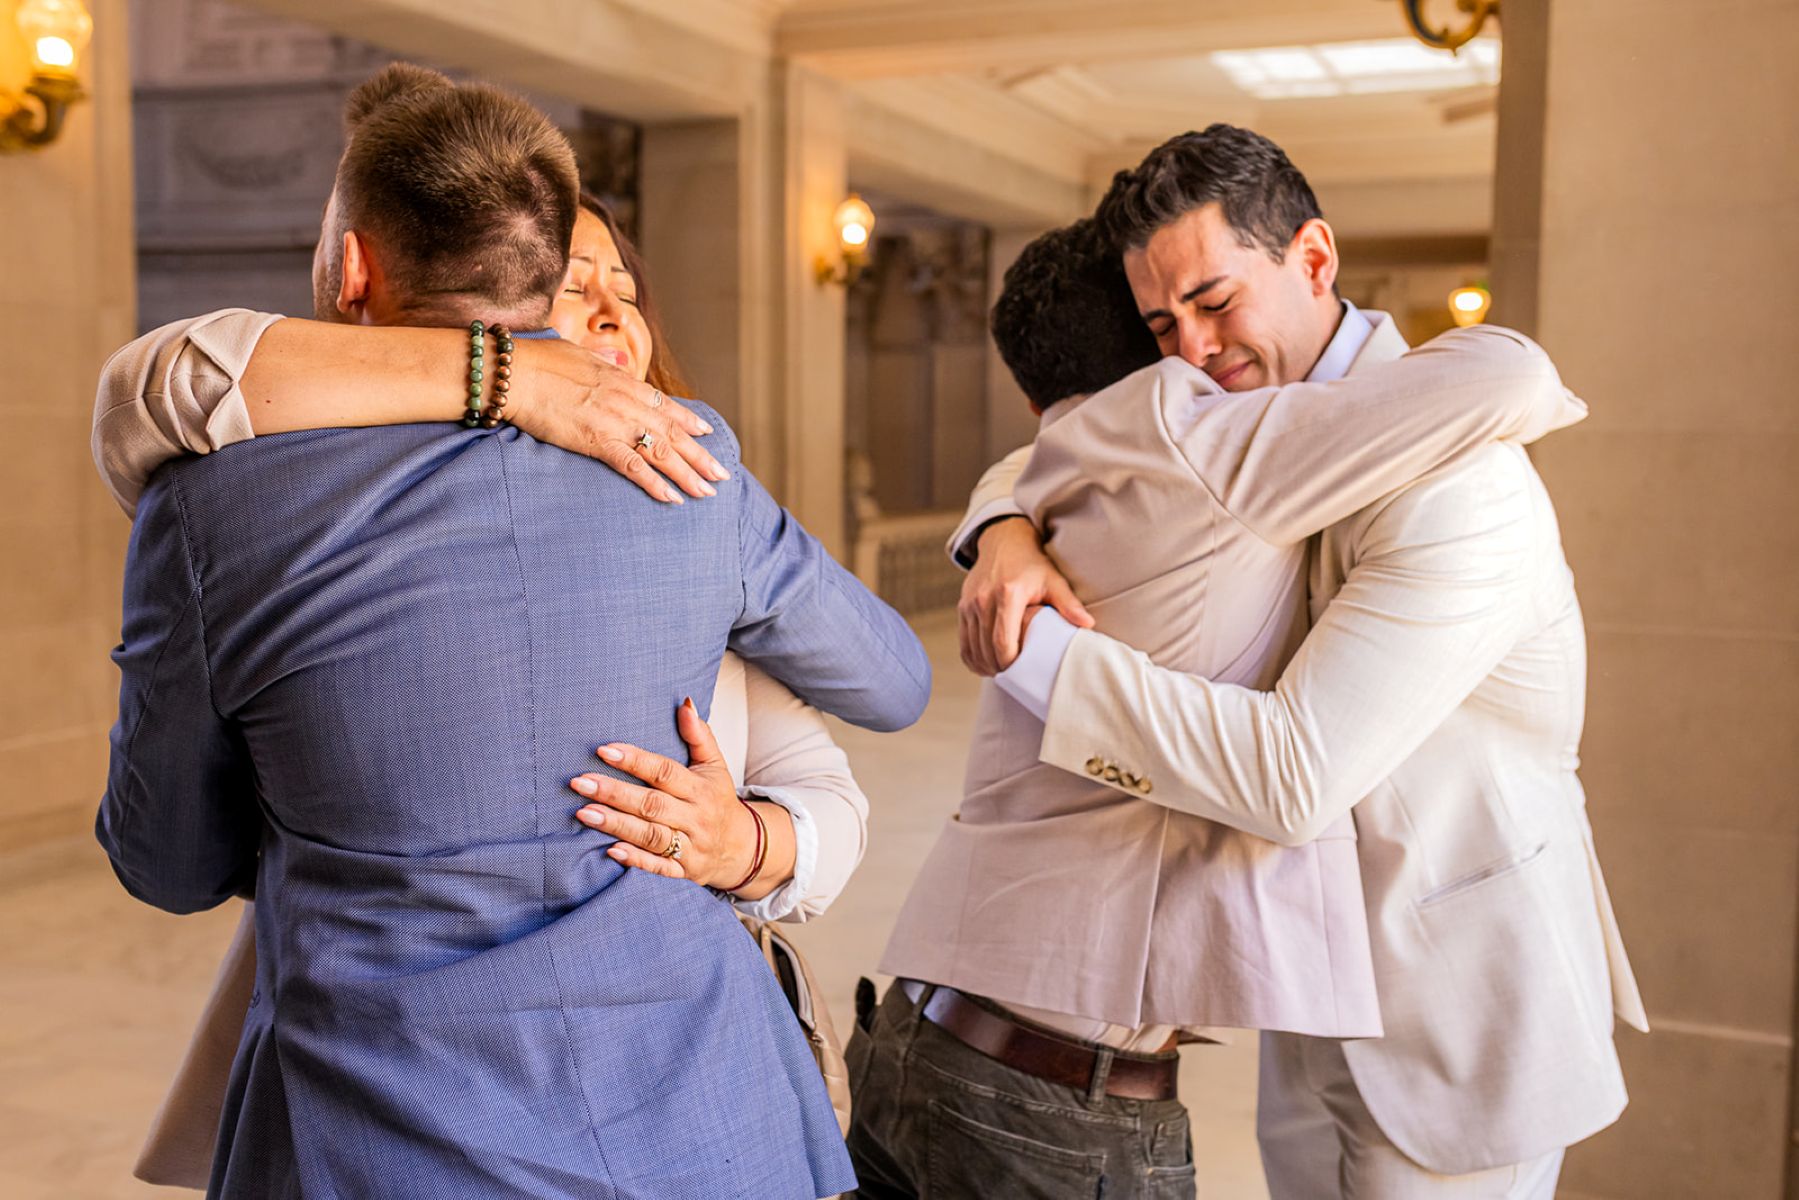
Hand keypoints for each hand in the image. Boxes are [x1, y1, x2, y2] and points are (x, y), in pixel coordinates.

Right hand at [510, 339, 731, 503]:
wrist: (514, 374)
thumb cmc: (539, 362)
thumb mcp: (580, 355)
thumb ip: (604, 365)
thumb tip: (617, 366)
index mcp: (623, 381)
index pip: (665, 404)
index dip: (689, 420)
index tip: (707, 432)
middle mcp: (627, 402)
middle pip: (673, 432)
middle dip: (700, 456)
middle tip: (721, 475)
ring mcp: (614, 423)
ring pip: (662, 452)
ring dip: (688, 474)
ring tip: (707, 492)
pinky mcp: (597, 442)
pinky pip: (634, 468)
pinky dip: (655, 484)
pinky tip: (672, 498)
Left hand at [569, 698, 758, 887]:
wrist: (742, 848)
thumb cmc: (718, 800)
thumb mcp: (714, 765)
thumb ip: (699, 735)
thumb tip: (685, 703)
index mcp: (700, 788)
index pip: (665, 772)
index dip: (635, 760)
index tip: (604, 750)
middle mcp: (696, 817)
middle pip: (652, 804)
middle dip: (615, 793)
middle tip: (580, 782)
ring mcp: (690, 846)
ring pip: (651, 836)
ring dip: (616, 825)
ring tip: (584, 813)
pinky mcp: (683, 871)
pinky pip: (659, 867)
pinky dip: (636, 860)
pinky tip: (610, 849)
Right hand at [958, 517, 1093, 675]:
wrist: (1004, 542)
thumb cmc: (1032, 564)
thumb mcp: (1054, 580)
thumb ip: (1068, 604)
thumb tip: (1088, 625)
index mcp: (1008, 595)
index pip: (1003, 642)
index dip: (1011, 664)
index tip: (1023, 672)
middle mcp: (984, 599)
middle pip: (987, 650)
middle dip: (999, 669)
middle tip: (1015, 677)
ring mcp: (970, 604)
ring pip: (973, 649)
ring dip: (986, 666)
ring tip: (1002, 673)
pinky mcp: (962, 606)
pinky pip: (963, 641)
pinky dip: (972, 657)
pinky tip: (985, 665)